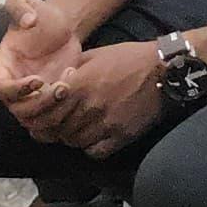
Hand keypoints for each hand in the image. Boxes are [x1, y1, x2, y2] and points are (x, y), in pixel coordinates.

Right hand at [0, 0, 82, 113]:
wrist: (63, 27)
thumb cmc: (41, 14)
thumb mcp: (26, 1)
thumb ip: (19, 5)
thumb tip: (28, 21)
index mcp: (2, 66)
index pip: (0, 89)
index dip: (16, 90)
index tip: (38, 79)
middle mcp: (14, 85)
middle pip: (18, 109)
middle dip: (40, 103)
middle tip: (61, 88)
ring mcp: (32, 96)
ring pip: (36, 119)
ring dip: (54, 109)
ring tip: (70, 86)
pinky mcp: (50, 101)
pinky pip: (53, 116)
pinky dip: (65, 109)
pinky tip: (78, 85)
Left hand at [31, 44, 169, 158]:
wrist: (163, 70)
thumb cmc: (128, 58)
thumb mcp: (94, 55)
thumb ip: (71, 69)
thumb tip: (53, 81)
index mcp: (79, 85)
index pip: (48, 110)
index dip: (44, 113)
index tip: (46, 113)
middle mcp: (89, 106)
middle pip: (59, 129)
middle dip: (56, 127)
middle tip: (60, 124)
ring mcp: (106, 123)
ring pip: (75, 142)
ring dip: (73, 137)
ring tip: (78, 129)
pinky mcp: (122, 135)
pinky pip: (96, 152)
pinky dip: (90, 148)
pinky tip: (93, 138)